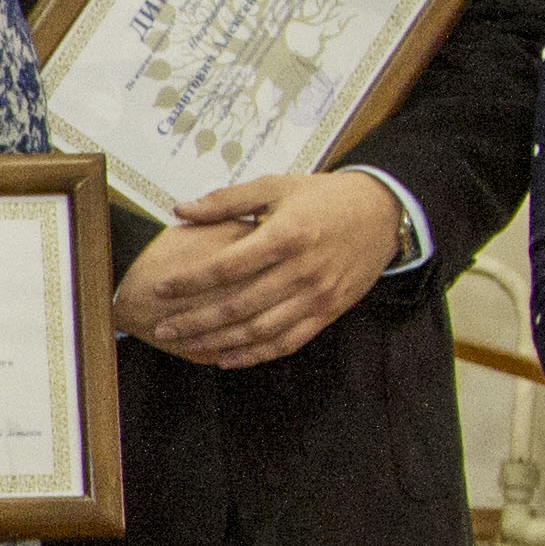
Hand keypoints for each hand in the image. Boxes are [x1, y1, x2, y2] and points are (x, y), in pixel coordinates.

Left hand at [113, 170, 403, 370]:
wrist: (383, 211)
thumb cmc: (323, 196)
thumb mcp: (276, 187)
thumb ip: (227, 201)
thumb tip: (181, 211)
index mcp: (285, 236)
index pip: (226, 266)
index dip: (190, 281)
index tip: (161, 288)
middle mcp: (301, 270)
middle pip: (239, 305)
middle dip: (196, 320)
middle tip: (163, 328)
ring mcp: (317, 295)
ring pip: (260, 330)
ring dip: (220, 342)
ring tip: (187, 345)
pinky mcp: (329, 311)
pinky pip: (289, 342)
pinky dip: (256, 355)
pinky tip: (228, 358)